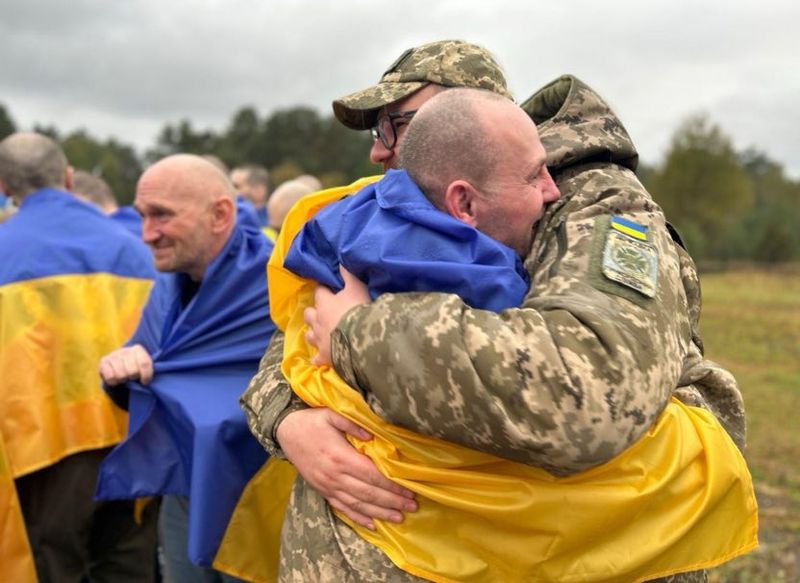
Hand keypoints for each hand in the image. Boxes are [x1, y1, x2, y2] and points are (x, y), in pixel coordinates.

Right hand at [98, 344, 153, 385]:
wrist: (118, 367)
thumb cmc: (135, 368)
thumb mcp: (143, 367)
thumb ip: (147, 369)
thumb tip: (147, 379)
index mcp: (138, 349)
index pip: (144, 363)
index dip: (146, 376)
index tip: (145, 382)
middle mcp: (125, 350)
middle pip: (133, 372)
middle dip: (133, 378)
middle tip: (132, 377)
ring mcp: (113, 355)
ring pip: (121, 375)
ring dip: (123, 380)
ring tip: (124, 377)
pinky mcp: (103, 361)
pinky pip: (110, 377)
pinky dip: (114, 382)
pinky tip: (116, 379)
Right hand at [276, 407, 416, 529]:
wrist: (285, 432)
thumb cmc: (311, 421)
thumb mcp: (331, 414)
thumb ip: (353, 425)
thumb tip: (372, 436)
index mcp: (340, 457)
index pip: (371, 475)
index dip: (391, 485)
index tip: (408, 490)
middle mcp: (334, 476)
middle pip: (368, 493)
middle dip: (392, 501)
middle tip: (412, 506)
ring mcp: (327, 486)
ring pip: (357, 504)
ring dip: (379, 512)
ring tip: (398, 518)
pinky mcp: (322, 491)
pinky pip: (341, 508)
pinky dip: (357, 518)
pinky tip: (372, 524)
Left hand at [304, 266, 369, 365]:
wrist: (361, 338)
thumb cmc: (358, 310)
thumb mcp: (357, 288)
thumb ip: (348, 275)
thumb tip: (340, 262)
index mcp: (325, 303)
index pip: (320, 292)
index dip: (323, 289)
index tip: (327, 288)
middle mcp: (318, 320)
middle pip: (308, 314)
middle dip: (313, 312)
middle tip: (321, 312)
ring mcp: (319, 339)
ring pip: (309, 335)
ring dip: (313, 333)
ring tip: (319, 333)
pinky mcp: (324, 356)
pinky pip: (317, 358)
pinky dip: (318, 358)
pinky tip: (320, 358)